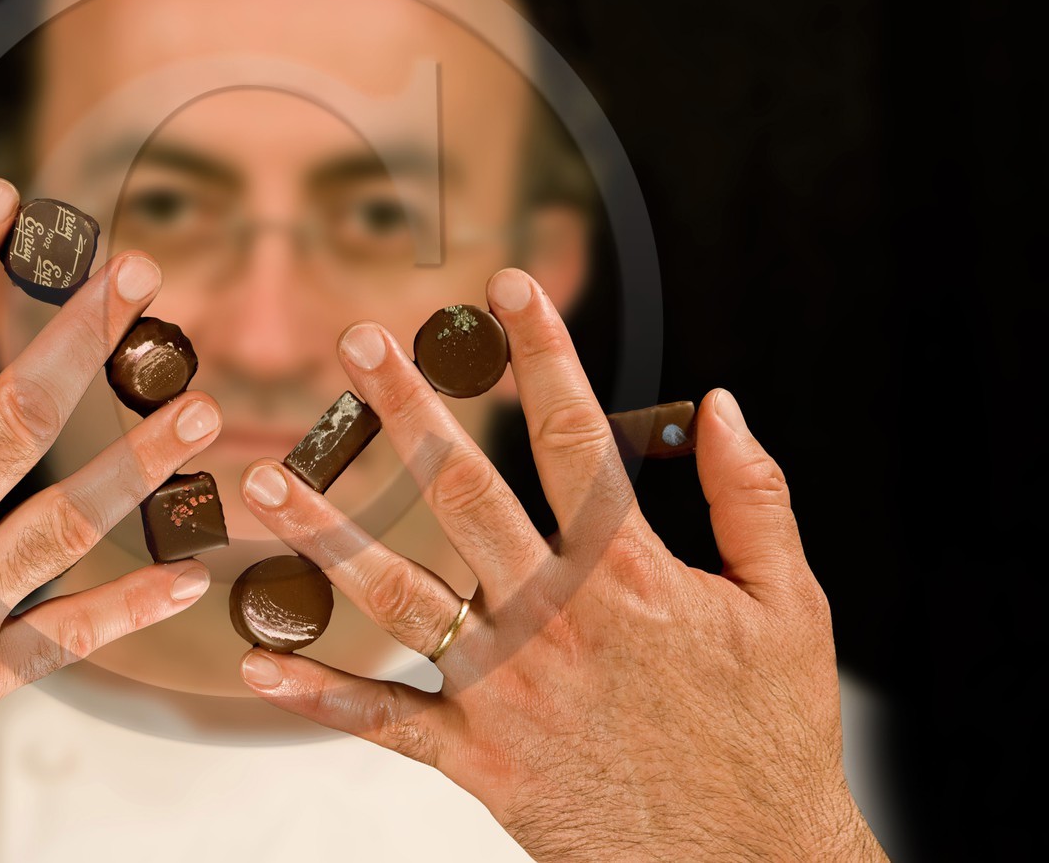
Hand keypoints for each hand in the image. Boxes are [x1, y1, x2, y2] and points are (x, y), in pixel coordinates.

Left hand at [235, 268, 886, 860]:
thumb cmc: (771, 740)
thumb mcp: (792, 610)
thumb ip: (754, 500)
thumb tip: (723, 404)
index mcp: (632, 579)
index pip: (575, 439)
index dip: (540, 355)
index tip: (505, 289)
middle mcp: (557, 623)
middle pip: (467, 496)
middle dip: (410, 412)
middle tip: (361, 345)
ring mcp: (510, 692)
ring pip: (402, 600)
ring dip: (329, 537)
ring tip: (269, 482)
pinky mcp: (481, 759)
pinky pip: (387, 723)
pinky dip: (321, 694)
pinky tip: (257, 662)